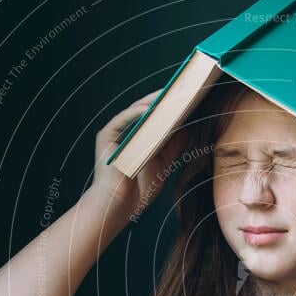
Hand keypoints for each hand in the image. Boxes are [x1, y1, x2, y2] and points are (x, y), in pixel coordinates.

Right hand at [91, 89, 190, 216]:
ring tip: (170, 94)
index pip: (156, 118)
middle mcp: (126, 132)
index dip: (170, 108)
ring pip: (136, 111)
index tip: (188, 98)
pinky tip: (151, 108)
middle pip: (147, 111)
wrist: (120, 205)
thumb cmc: (139, 189)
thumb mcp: (164, 163)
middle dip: (164, 100)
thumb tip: (189, 126)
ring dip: (153, 102)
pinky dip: (136, 112)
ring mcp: (116, 132)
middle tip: (182, 89)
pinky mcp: (106, 135)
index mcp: (139, 138)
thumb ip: (174, 145)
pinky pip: (123, 119)